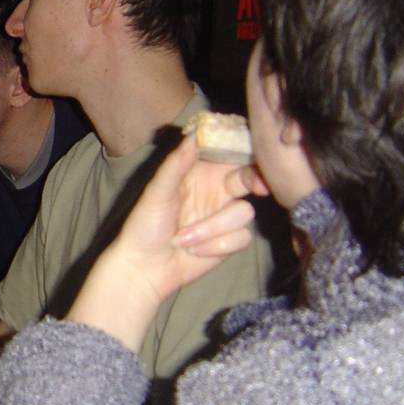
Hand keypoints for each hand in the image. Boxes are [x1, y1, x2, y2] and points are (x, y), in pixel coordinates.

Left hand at [68, 136, 265, 350]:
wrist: (144, 268)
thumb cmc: (144, 226)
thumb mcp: (157, 192)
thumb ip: (176, 164)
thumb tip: (194, 136)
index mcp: (197, 172)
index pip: (225, 154)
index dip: (240, 150)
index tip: (249, 150)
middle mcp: (215, 190)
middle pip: (248, 177)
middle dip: (255, 180)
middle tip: (259, 185)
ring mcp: (224, 216)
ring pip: (244, 212)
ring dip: (213, 228)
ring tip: (183, 238)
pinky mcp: (230, 241)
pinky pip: (241, 237)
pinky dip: (217, 246)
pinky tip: (194, 251)